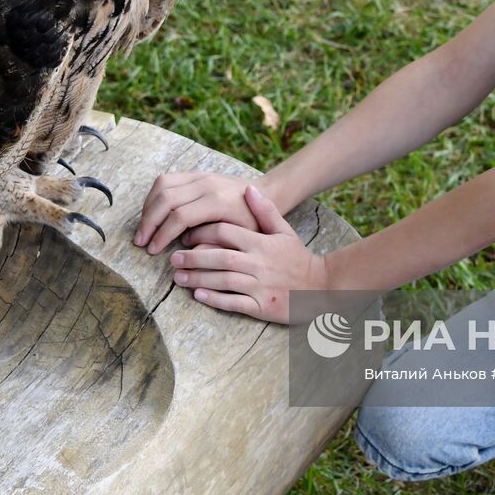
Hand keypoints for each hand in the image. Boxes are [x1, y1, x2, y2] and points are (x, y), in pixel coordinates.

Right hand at [136, 171, 264, 253]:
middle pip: (165, 198)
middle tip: (140, 242)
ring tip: (143, 229)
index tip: (152, 251)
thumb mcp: (240, 238)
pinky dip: (154, 196)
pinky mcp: (195, 173)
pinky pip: (166, 180)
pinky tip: (152, 214)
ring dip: (148, 207)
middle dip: (149, 222)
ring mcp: (200, 175)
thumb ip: (214, 244)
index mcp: (217, 201)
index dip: (162, 234)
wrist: (266, 194)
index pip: (179, 216)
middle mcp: (206, 184)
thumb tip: (187, 251)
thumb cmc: (254, 221)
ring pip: (162, 184)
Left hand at [170, 185, 327, 323]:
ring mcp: (259, 286)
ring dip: (198, 279)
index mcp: (261, 243)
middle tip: (173, 259)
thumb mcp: (284, 231)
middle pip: (219, 257)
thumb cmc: (297, 258)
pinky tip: (199, 296)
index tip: (187, 236)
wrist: (321, 287)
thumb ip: (265, 210)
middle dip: (193, 257)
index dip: (203, 233)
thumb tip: (248, 188)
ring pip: (222, 280)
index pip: (226, 232)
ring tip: (178, 278)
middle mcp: (258, 263)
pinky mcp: (261, 306)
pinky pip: (234, 303)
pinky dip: (215, 299)